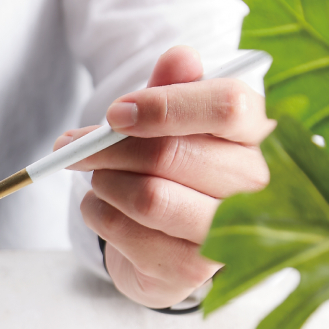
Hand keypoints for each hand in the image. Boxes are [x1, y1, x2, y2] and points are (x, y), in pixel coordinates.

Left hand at [55, 45, 274, 308]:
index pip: (227, 105)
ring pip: (148, 198)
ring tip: (99, 179)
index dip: (163, 105)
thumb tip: (180, 56)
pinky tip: (102, 208)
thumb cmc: (174, 169)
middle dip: (107, 147)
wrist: (167, 244)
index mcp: (257, 134)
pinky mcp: (191, 272)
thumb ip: (174, 88)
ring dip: (104, 183)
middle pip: (171, 154)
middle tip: (70, 146)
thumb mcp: (172, 122)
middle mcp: (256, 186)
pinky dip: (99, 215)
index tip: (115, 113)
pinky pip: (127, 234)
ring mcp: (228, 234)